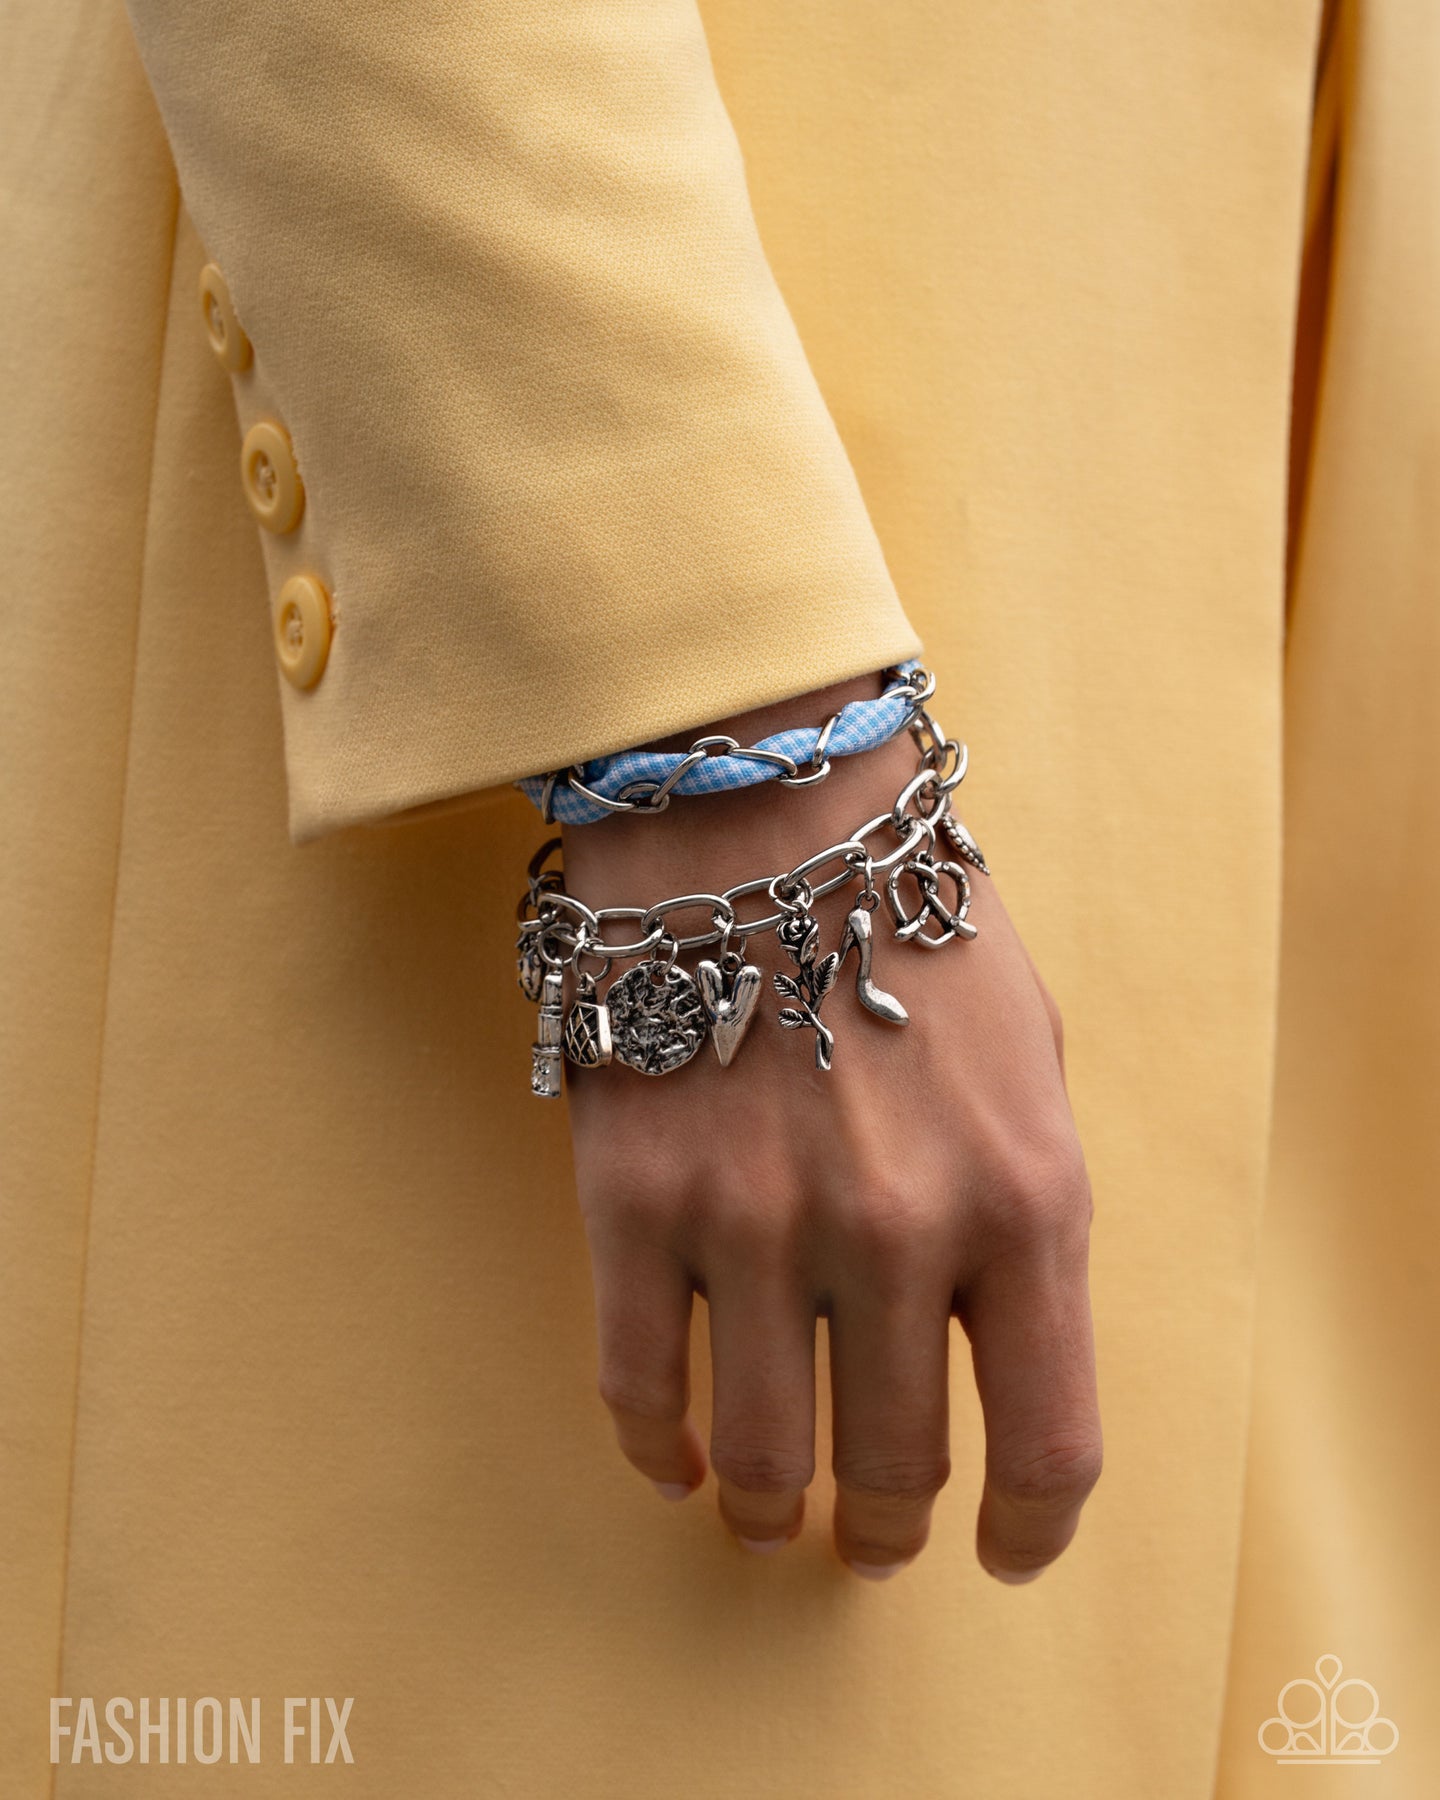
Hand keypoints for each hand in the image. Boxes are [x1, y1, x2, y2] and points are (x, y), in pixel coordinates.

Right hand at [560, 673, 1099, 1577]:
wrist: (762, 804)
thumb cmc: (910, 919)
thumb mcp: (1034, 1060)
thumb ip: (1030, 1206)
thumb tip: (996, 1334)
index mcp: (1028, 1200)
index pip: (1050, 1442)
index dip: (1030, 1530)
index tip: (1003, 1553)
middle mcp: (898, 1235)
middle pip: (897, 1469)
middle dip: (885, 1526)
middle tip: (870, 1533)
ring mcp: (757, 1225)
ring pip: (765, 1454)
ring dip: (772, 1508)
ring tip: (770, 1512)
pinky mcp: (636, 1202)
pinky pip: (638, 1385)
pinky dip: (658, 1448)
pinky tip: (676, 1460)